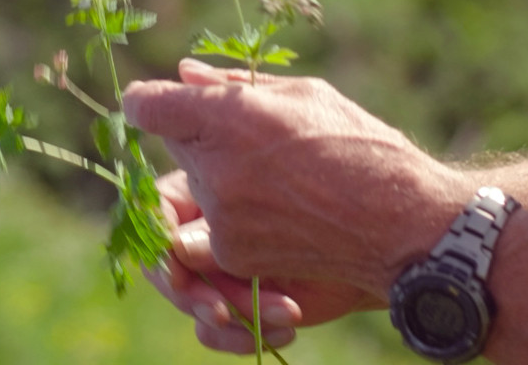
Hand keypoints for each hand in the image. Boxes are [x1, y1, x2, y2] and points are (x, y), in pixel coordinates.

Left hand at [125, 58, 467, 292]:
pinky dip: (235, 216)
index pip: (146, 105)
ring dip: (218, 177)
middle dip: (199, 136)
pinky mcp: (231, 252)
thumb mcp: (303, 95)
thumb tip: (185, 72)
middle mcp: (215, 166)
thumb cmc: (359, 145)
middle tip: (250, 140)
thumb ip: (234, 84)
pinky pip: (212, 223)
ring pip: (194, 184)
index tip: (162, 103)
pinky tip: (281, 209)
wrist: (400, 222)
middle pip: (173, 143)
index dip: (150, 101)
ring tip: (276, 178)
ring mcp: (221, 214)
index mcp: (229, 116)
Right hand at [144, 171, 381, 353]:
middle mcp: (201, 231)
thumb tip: (175, 246)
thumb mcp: (271, 204)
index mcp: (199, 191)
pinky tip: (284, 328)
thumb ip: (217, 221)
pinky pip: (213, 332)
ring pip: (192, 302)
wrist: (372, 243)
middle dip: (193, 294)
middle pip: (165, 267)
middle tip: (221, 310)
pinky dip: (244, 336)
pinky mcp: (236, 305)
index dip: (157, 245)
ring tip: (284, 313)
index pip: (155, 215)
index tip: (176, 271)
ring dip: (234, 313)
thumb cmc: (326, 203)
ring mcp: (217, 270)